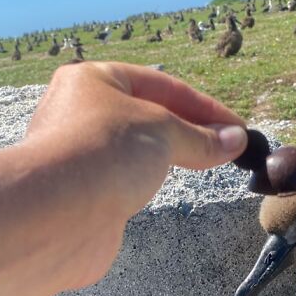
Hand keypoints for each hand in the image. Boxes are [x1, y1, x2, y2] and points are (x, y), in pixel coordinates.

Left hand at [24, 59, 246, 223]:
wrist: (57, 215)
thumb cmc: (105, 153)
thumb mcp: (164, 131)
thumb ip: (200, 136)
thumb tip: (235, 139)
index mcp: (92, 81)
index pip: (160, 86)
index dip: (205, 108)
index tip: (238, 130)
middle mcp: (78, 113)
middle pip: (146, 116)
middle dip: (188, 130)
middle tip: (228, 148)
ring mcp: (78, 157)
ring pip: (133, 150)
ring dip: (167, 156)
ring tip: (203, 164)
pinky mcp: (80, 195)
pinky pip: (121, 182)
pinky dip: (146, 184)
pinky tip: (161, 191)